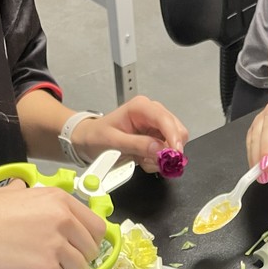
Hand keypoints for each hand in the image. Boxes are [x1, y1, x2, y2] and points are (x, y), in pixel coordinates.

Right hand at [0, 182, 105, 268]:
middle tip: (56, 262)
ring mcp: (57, 245)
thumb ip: (23, 194)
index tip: (78, 248)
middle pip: (91, 249)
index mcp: (57, 199)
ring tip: (38, 267)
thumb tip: (21, 189)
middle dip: (78, 258)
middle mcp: (63, 219)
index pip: (96, 225)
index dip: (88, 240)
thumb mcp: (5, 194)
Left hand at [72, 95, 188, 172]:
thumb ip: (137, 145)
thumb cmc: (97, 136)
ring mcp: (156, 125)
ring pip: (174, 143)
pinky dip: (158, 160)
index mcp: (141, 107)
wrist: (90, 140)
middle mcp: (152, 113)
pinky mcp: (157, 137)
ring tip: (142, 160)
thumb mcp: (113, 142)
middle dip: (168, 150)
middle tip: (153, 161)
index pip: (165, 119)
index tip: (175, 155)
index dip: (173, 137)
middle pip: (177, 131)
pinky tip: (143, 159)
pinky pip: (167, 151)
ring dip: (161, 157)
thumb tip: (159, 149)